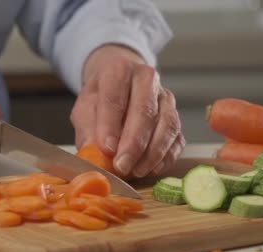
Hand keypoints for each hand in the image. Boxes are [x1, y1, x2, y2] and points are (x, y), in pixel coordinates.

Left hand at [71, 44, 184, 177]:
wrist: (118, 87)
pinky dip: (166, 157)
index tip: (106, 148)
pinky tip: (151, 169)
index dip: (110, 125)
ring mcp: (166, 98)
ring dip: (152, 153)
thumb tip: (96, 153)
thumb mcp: (84, 109)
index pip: (115, 97)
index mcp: (119, 70)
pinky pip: (177, 139)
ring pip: (167, 125)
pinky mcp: (177, 117)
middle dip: (134, 143)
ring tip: (136, 171)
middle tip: (121, 165)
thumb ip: (88, 129)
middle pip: (145, 112)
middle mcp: (147, 79)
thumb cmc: (100, 98)